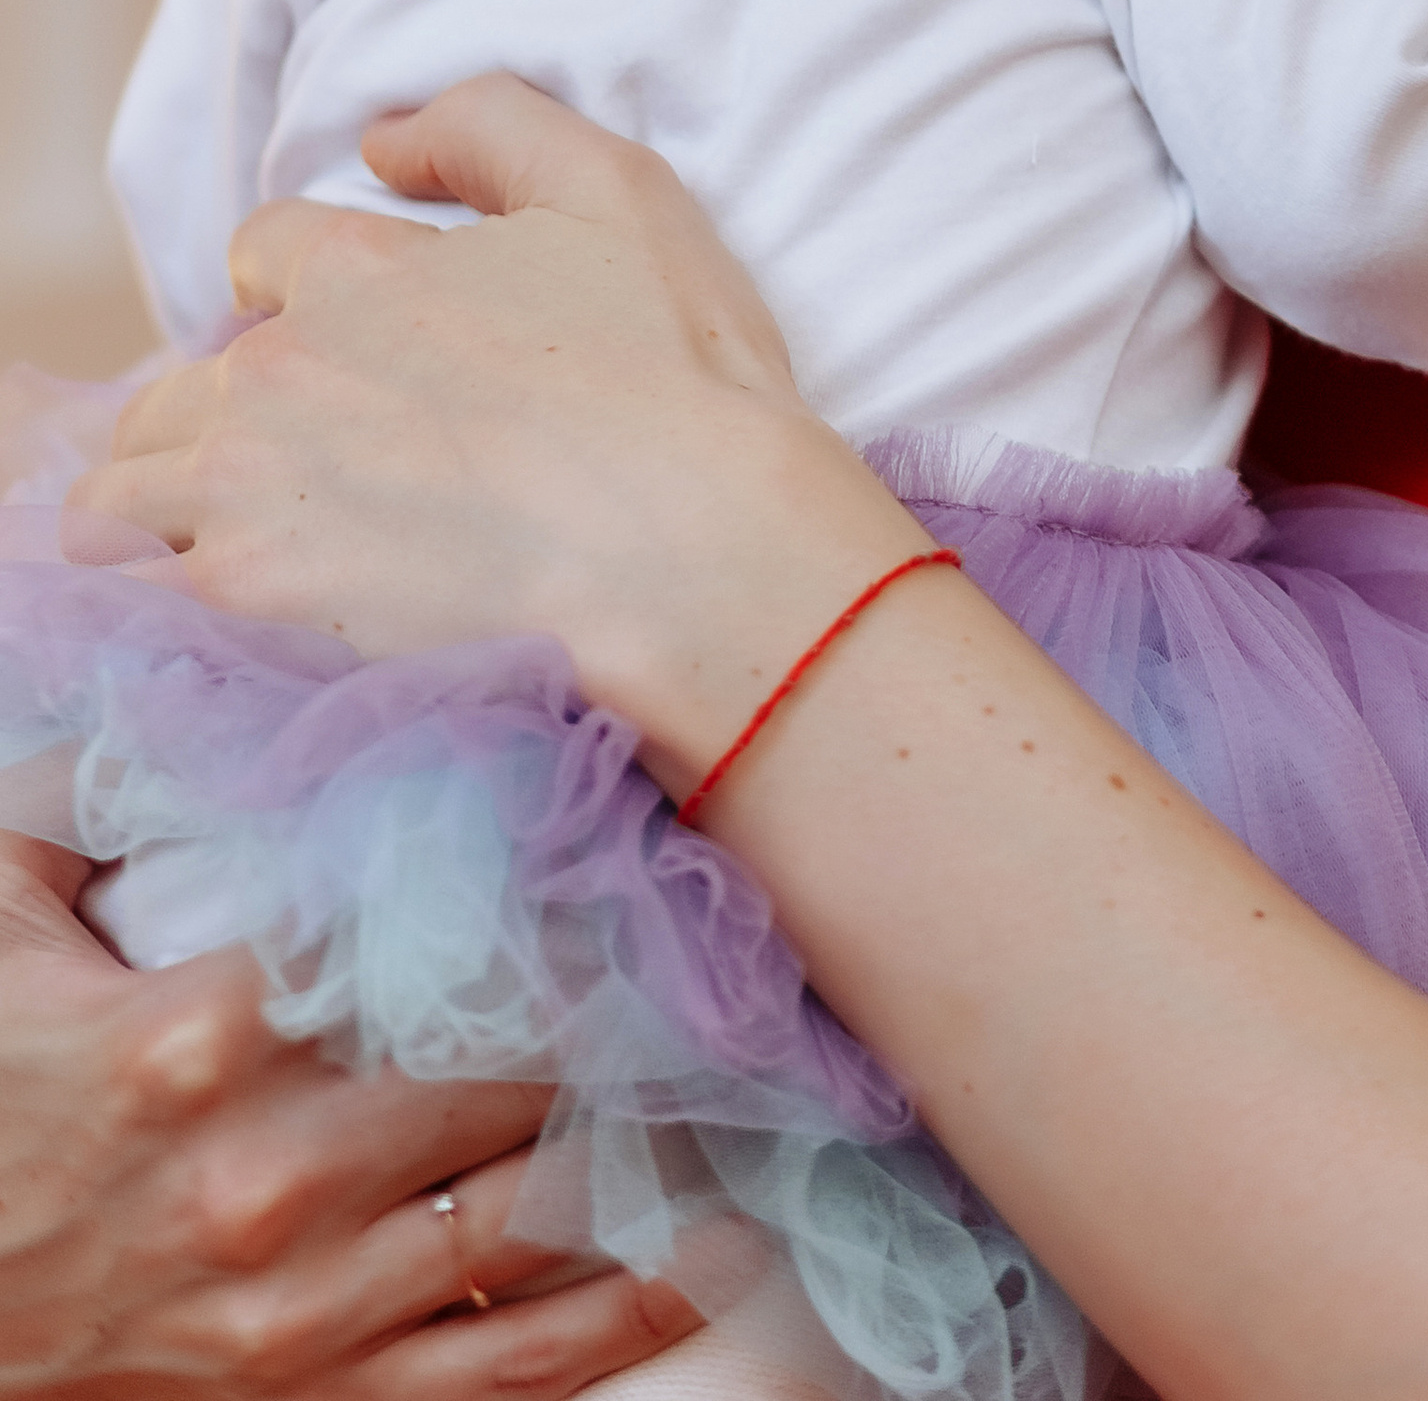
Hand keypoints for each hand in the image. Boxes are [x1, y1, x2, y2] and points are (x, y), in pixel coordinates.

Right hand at [0, 837, 696, 1393]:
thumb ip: (93, 797)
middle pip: (506, 1070)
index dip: (529, 887)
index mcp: (197, 1036)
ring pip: (534, 1214)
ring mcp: (298, 1307)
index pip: (415, 942)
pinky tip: (716, 1257)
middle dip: (617, 1007)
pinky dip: (626, 1312)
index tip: (613, 838)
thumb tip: (201, 683)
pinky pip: (503, 1367)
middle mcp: (269, 1176)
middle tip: (713, 940)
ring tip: (750, 1077)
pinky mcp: (309, 1400)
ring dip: (652, 1149)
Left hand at [81, 80, 913, 775]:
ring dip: (171, 506)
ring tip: (251, 546)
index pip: (264, 252)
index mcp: (359, 269)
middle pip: (178, 383)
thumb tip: (382, 137)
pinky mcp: (246, 605)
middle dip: (220, 412)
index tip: (350, 343)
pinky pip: (136, 599)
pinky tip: (235, 615)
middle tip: (303, 465)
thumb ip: (488, 125)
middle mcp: (281, 372)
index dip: (300, 288)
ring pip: (128, 492)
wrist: (699, 558)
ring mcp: (249, 492)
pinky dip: (162, 600)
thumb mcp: (616, 190)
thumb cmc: (679, 376)